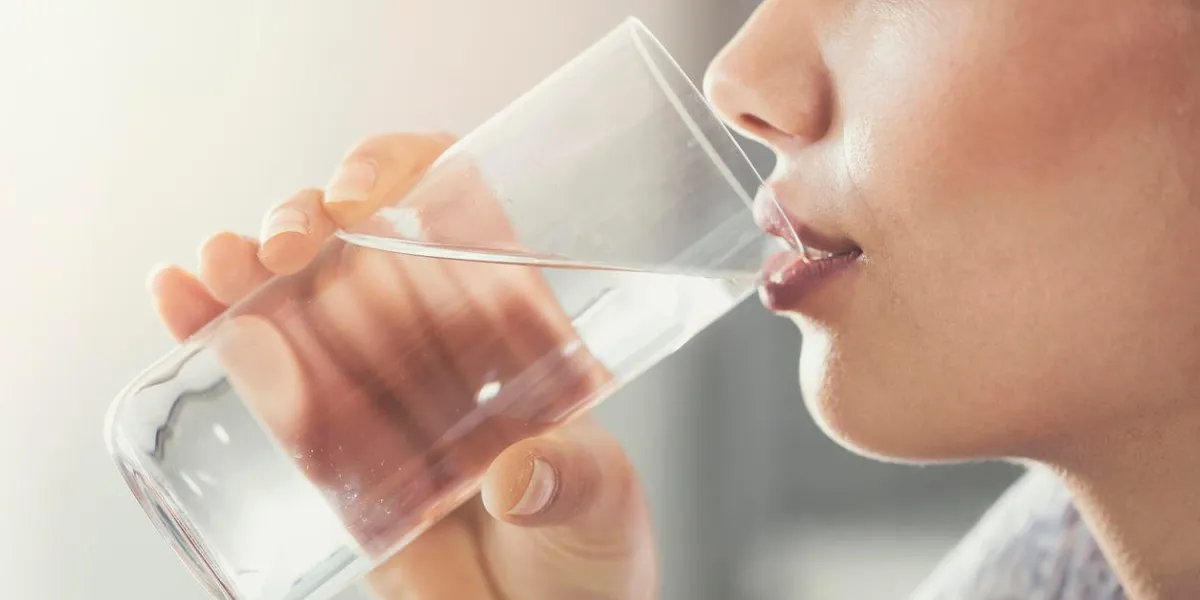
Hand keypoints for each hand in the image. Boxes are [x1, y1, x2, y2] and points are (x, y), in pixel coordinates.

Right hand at [147, 132, 657, 599]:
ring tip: (214, 266)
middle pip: (358, 245)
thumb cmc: (592, 558)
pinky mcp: (326, 448)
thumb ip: (575, 483)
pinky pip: (266, 381)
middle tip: (287, 243)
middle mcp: (435, 341)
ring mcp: (373, 388)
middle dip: (309, 223)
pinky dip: (213, 333)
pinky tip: (178, 301)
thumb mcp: (605, 505)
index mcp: (512, 322)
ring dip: (246, 268)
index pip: (454, 208)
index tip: (365, 192)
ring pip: (298, 302)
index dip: (403, 171)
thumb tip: (515, 477)